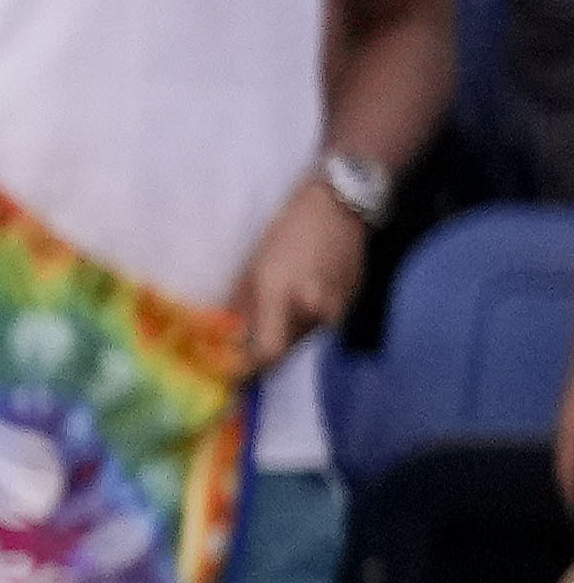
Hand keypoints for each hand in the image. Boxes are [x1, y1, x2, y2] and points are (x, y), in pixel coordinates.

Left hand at [237, 180, 373, 374]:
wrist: (338, 209)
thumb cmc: (285, 233)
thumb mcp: (253, 269)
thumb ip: (242, 307)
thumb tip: (230, 338)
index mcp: (282, 298)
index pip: (268, 353)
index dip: (249, 368)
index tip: (232, 372)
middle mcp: (313, 310)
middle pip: (287, 350)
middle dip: (264, 352)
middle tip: (245, 347)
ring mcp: (338, 308)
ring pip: (305, 338)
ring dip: (286, 334)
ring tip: (274, 315)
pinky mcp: (353, 302)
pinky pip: (323, 324)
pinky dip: (307, 320)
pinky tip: (302, 298)